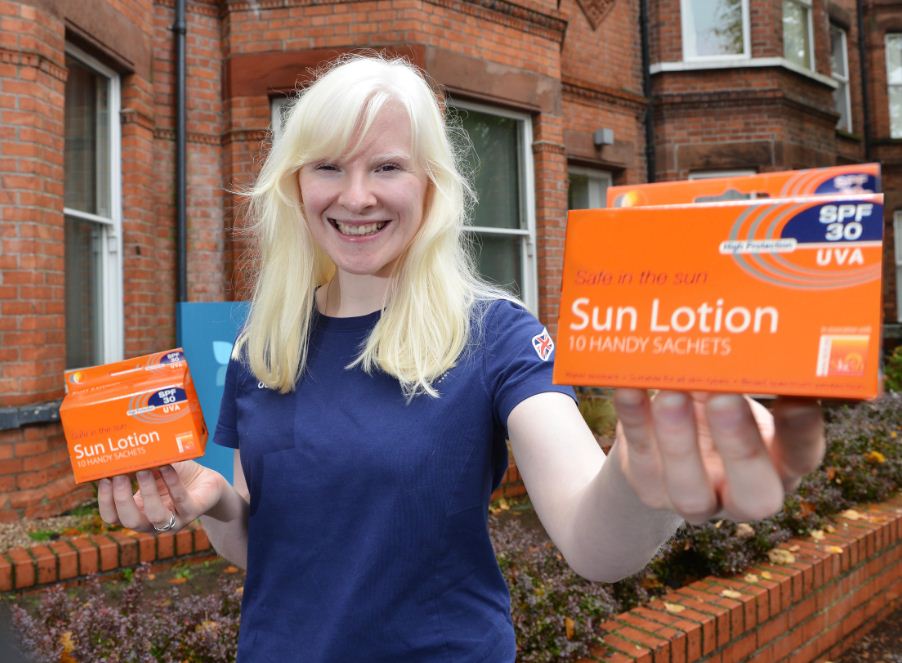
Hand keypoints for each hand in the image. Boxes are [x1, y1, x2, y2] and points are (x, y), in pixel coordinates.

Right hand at [97, 461, 224, 533]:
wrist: (206, 482)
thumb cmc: (174, 476)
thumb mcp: (152, 470)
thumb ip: (137, 464)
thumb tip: (119, 447)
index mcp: (137, 513)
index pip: (113, 518)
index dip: (105, 502)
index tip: (103, 478)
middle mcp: (152, 522)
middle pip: (130, 522)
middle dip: (122, 499)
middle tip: (119, 475)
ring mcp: (174, 520)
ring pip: (156, 516)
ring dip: (148, 492)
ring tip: (143, 470)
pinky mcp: (193, 512)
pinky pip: (180, 500)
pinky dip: (172, 483)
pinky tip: (166, 467)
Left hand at [612, 390, 824, 523]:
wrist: (659, 439)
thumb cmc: (709, 403)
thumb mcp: (730, 386)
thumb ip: (737, 369)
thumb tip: (736, 326)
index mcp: (780, 464)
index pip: (803, 456)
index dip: (803, 431)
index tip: (797, 397)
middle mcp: (744, 493)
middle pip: (755, 492)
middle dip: (740, 445)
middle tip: (725, 399)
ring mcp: (696, 499)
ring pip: (691, 490)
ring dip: (680, 439)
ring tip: (671, 394)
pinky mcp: (650, 489)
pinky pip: (641, 461)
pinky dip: (634, 424)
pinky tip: (629, 390)